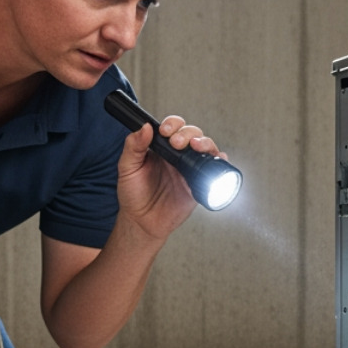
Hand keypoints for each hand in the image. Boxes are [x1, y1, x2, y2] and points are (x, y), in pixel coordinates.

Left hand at [115, 115, 225, 241]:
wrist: (142, 222)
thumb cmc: (133, 195)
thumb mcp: (126, 168)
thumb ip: (133, 146)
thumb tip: (145, 127)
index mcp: (160, 148)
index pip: (172, 128)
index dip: (172, 125)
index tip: (165, 131)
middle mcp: (177, 156)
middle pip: (192, 134)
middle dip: (188, 134)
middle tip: (177, 143)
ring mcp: (189, 169)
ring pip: (205, 148)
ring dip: (205, 143)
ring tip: (197, 147)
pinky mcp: (198, 184)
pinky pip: (214, 169)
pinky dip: (220, 161)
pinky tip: (218, 158)